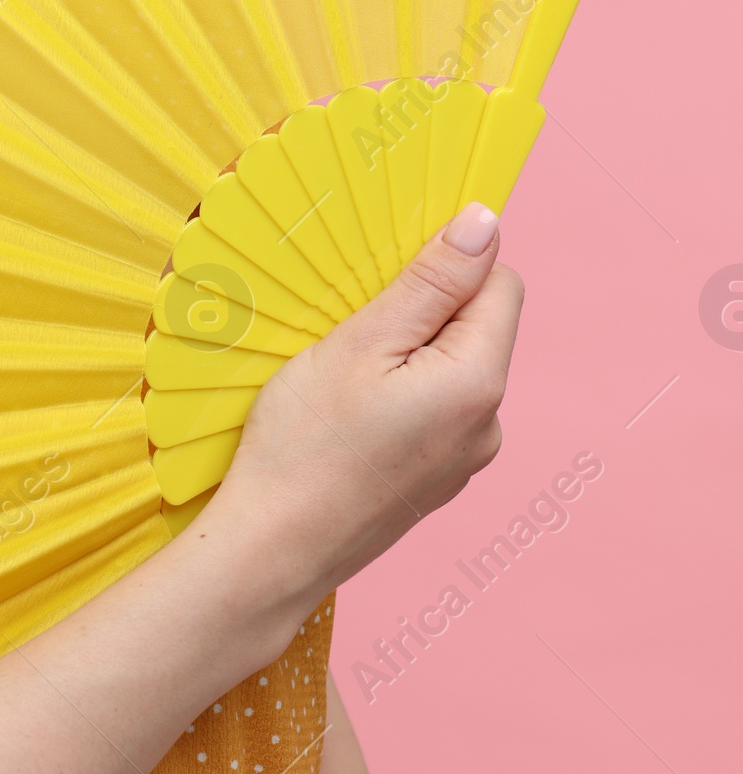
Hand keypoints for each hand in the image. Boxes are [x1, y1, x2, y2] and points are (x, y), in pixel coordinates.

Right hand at [202, 201, 523, 620]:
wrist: (273, 551)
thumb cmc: (304, 445)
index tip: (385, 283)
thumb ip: (429, 281)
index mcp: (479, 382)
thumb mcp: (360, 343)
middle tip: (353, 333)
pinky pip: (435, 411)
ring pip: (451, 369)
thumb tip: (485, 222)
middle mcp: (489, 424)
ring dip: (408, 355)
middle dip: (422, 313)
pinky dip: (400, 397)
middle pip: (477, 327)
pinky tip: (349, 418)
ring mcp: (466, 459)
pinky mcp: (438, 481)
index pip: (501, 282)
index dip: (447, 267)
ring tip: (345, 381)